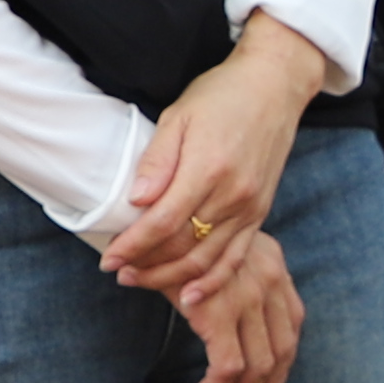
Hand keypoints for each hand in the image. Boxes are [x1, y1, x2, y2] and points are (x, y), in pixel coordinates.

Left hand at [97, 29, 323, 289]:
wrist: (274, 86)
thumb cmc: (221, 95)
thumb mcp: (178, 116)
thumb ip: (157, 161)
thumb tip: (136, 201)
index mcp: (208, 168)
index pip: (163, 223)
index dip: (133, 246)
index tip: (109, 258)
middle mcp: (232, 195)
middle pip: (183, 247)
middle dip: (146, 266)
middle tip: (118, 272)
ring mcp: (250, 207)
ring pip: (207, 260)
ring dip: (172, 277)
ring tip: (141, 281)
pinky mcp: (260, 212)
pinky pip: (236, 258)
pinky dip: (213, 281)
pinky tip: (191, 296)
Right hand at [164, 224, 301, 382]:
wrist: (153, 217)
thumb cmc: (177, 233)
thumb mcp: (218, 250)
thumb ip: (234, 279)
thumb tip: (231, 320)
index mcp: (273, 265)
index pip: (292, 322)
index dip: (284, 359)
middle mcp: (269, 280)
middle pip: (283, 349)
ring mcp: (247, 297)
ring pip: (260, 365)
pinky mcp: (219, 312)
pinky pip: (228, 366)